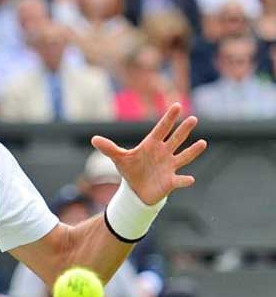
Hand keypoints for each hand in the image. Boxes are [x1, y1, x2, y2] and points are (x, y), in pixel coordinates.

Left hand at [91, 103, 206, 204]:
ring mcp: (169, 166)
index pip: (161, 129)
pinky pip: (179, 180)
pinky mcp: (170, 181)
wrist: (137, 190)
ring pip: (183, 156)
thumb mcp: (119, 158)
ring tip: (202, 143)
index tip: (177, 106)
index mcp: (152, 145)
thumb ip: (109, 148)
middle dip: (183, 130)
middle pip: (175, 139)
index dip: (169, 118)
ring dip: (192, 151)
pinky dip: (184, 180)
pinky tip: (190, 179)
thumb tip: (94, 139)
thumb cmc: (131, 170)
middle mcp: (164, 153)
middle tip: (193, 119)